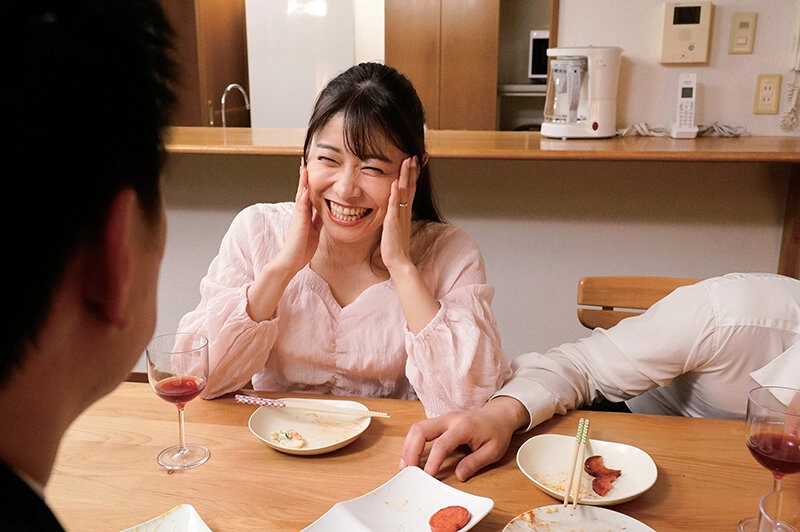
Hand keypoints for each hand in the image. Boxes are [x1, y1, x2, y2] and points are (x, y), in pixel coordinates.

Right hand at [273, 164, 321, 273]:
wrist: (290, 262)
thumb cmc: (301, 249)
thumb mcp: (314, 232)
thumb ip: (317, 221)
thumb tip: (324, 213)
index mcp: (305, 216)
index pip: (309, 197)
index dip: (310, 185)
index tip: (310, 172)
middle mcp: (300, 215)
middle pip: (303, 192)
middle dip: (304, 178)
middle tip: (304, 163)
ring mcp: (298, 218)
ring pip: (301, 197)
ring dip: (303, 183)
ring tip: (304, 169)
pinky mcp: (298, 224)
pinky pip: (301, 209)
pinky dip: (303, 198)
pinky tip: (305, 190)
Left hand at [381, 156, 417, 270]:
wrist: (398, 261)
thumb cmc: (396, 245)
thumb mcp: (397, 225)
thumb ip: (397, 213)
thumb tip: (396, 203)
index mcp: (406, 211)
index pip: (411, 188)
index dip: (414, 174)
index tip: (417, 161)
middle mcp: (405, 211)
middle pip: (410, 186)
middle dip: (412, 170)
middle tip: (414, 156)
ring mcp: (400, 216)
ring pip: (404, 192)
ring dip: (405, 177)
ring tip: (407, 162)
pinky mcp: (392, 223)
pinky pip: (394, 206)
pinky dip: (394, 195)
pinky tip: (394, 184)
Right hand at [399, 396, 527, 481]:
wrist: (498, 415)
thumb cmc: (496, 432)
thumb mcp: (493, 451)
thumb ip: (475, 463)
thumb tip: (459, 475)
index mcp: (463, 426)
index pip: (442, 444)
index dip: (432, 461)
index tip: (427, 475)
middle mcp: (449, 419)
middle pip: (421, 430)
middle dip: (411, 451)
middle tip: (408, 471)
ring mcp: (442, 419)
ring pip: (417, 428)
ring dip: (408, 447)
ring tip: (406, 466)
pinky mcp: (439, 422)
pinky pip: (420, 430)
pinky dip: (412, 443)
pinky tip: (410, 457)